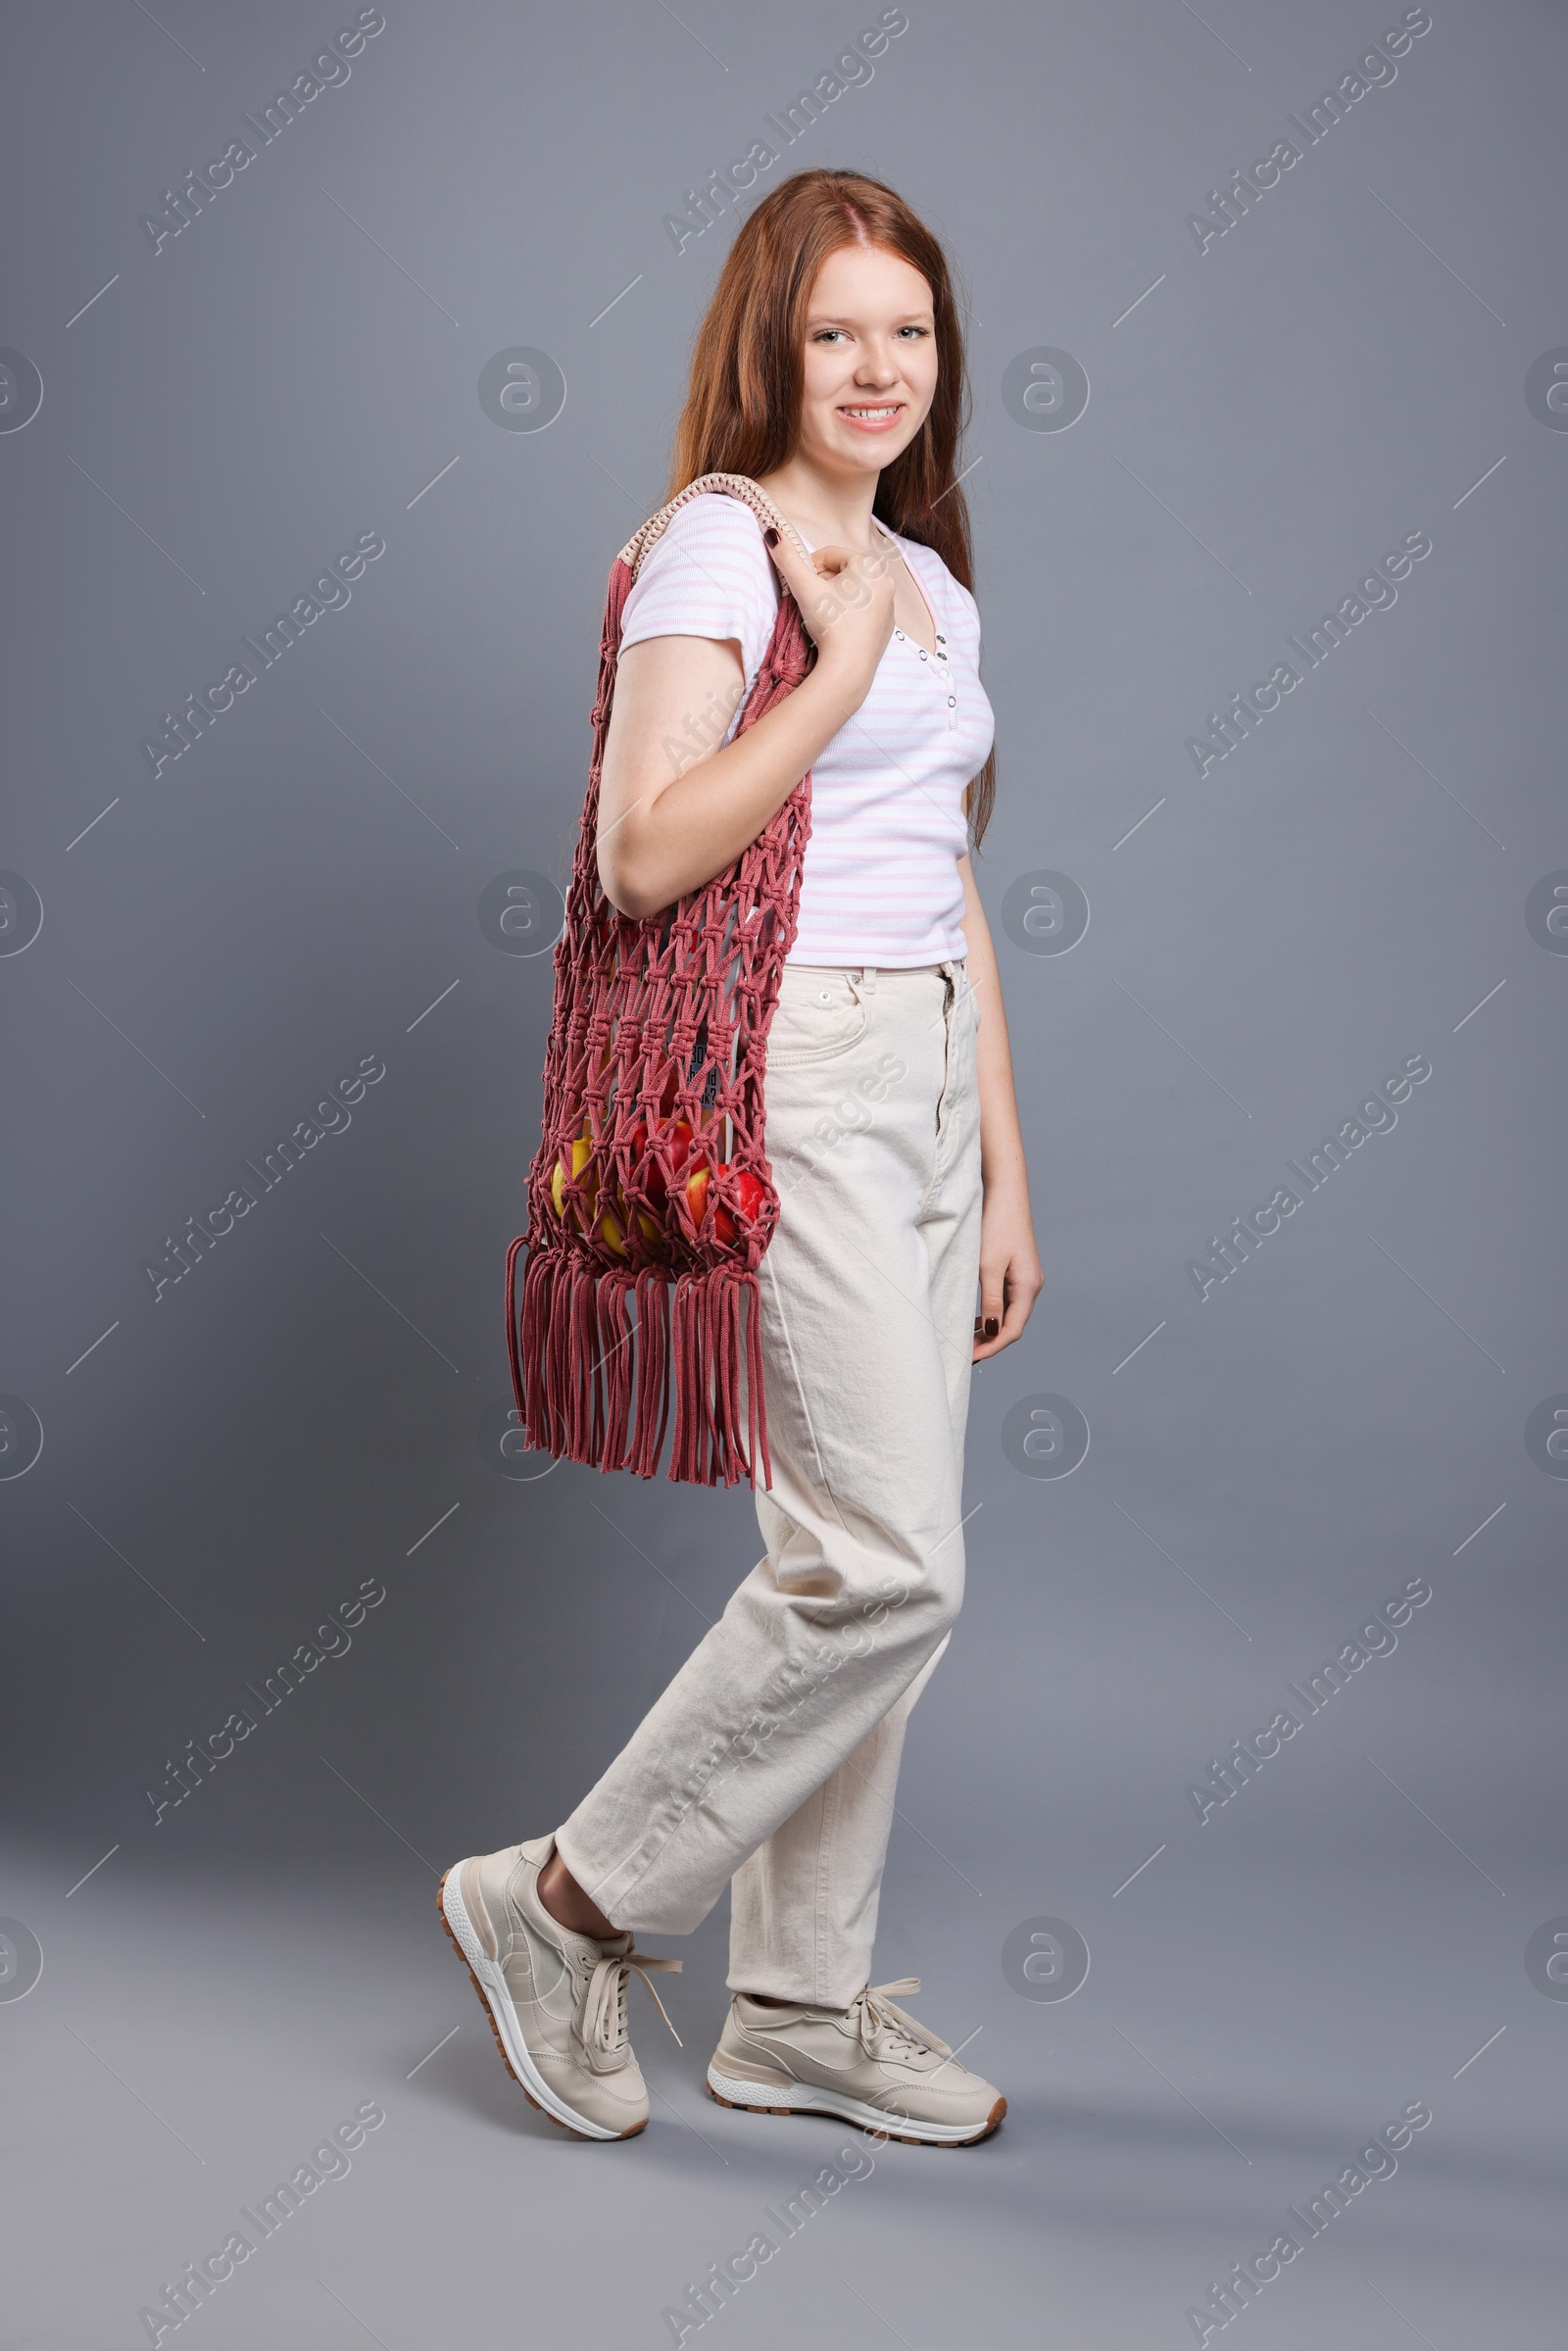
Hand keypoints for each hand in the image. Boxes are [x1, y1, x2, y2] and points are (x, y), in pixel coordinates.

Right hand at [763, 525, 894, 700]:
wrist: (849, 668)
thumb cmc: (830, 624)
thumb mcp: (804, 587)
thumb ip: (788, 559)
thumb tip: (772, 533)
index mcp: (869, 565)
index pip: (831, 554)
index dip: (810, 565)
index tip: (801, 582)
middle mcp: (885, 581)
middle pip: (844, 572)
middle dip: (824, 581)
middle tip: (810, 599)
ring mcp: (889, 605)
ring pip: (854, 591)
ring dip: (835, 597)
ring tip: (822, 614)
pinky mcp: (887, 626)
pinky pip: (864, 610)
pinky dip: (849, 613)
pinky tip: (837, 627)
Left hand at [973, 1188, 1042, 1361]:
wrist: (1004, 1191)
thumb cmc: (996, 1224)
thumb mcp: (988, 1266)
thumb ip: (991, 1301)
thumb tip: (992, 1332)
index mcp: (1028, 1287)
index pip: (1012, 1330)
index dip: (992, 1347)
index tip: (970, 1357)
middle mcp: (1032, 1285)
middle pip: (1013, 1324)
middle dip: (990, 1342)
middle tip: (965, 1351)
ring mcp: (1026, 1277)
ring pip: (1009, 1313)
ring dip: (990, 1328)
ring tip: (967, 1338)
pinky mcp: (1017, 1269)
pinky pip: (1006, 1300)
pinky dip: (992, 1313)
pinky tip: (976, 1317)